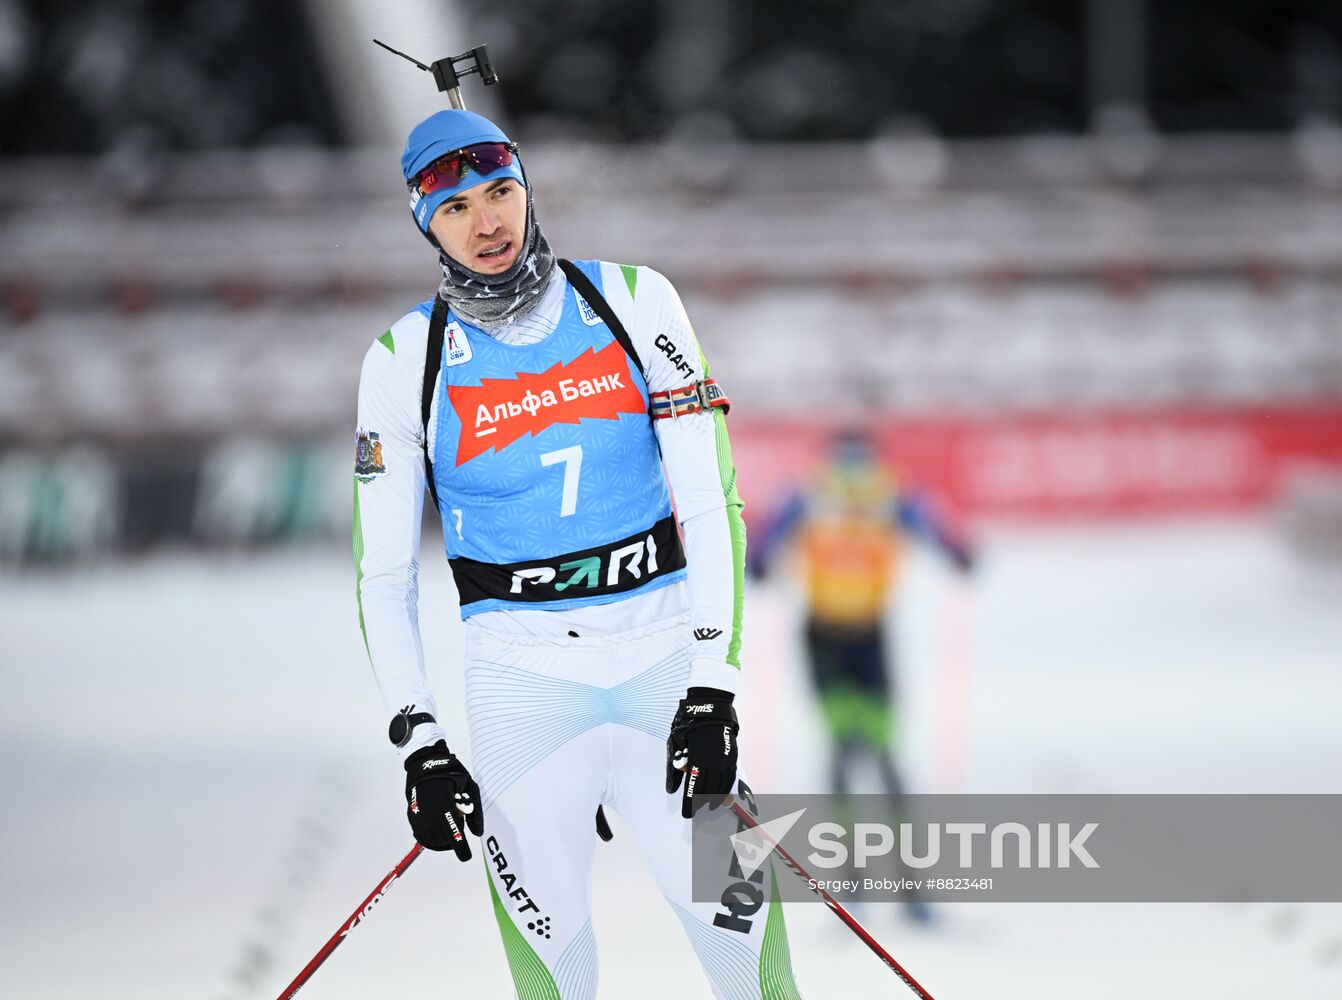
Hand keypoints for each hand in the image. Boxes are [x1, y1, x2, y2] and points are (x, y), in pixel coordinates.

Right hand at [404, 741, 483, 858]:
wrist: (426, 766)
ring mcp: (419, 818)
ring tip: (448, 819)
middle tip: (458, 819)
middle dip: (454, 837)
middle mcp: (430, 816)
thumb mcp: (471, 788)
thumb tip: (478, 834)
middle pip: (445, 841)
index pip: (455, 836)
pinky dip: (432, 836)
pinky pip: (423, 836)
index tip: (466, 856)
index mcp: (445, 808)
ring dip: (443, 838)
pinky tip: (438, 824)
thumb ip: (475, 813)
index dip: (462, 850)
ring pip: (433, 841)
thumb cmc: (451, 775)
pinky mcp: (412, 818)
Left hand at [665, 688, 738, 818]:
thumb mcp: (676, 745)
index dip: (690, 804)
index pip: (694, 789)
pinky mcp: (733, 757)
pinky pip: (730, 779)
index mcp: (697, 761)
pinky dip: (725, 789)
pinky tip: (721, 795)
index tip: (687, 814)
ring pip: (721, 787)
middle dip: (700, 803)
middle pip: (708, 791)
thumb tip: (671, 790)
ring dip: (714, 799)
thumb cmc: (689, 726)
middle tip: (694, 810)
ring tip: (708, 806)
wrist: (710, 708)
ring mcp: (725, 760)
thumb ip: (674, 769)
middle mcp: (714, 763)